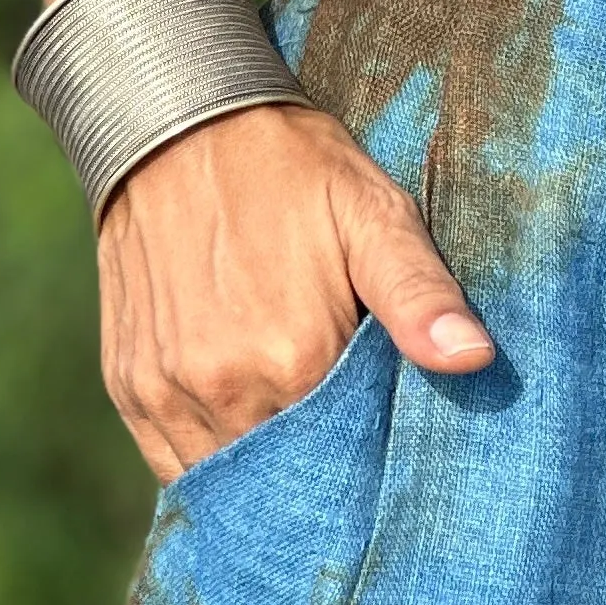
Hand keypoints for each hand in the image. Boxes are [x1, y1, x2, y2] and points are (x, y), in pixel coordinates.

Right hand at [94, 103, 491, 481]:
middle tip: (347, 463)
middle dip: (317, 480)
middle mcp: (221, 388)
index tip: (387, 457)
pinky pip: (172, 460)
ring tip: (296, 454)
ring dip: (259, 477)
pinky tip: (242, 435)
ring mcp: (165, 390)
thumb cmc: (292, 169)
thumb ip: (420, 294)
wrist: (176, 124)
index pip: (342, 463)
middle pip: (282, 478)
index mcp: (292, 359)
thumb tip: (477, 359)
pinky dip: (208, 459)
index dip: (368, 466)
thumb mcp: (373, 213)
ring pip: (221, 478)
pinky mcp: (129, 384)